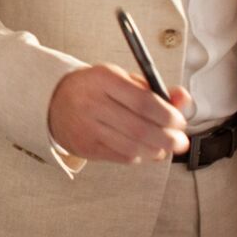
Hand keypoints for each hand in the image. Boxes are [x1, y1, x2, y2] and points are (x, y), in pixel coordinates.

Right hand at [48, 65, 190, 163]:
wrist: (53, 101)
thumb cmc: (96, 89)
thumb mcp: (122, 79)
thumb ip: (155, 89)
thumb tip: (183, 99)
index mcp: (104, 79)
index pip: (142, 102)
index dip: (167, 115)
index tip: (179, 121)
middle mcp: (92, 103)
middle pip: (139, 129)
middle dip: (167, 138)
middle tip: (180, 140)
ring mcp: (87, 128)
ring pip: (132, 147)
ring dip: (157, 150)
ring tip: (165, 146)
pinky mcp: (85, 148)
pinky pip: (122, 157)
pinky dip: (140, 156)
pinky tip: (145, 149)